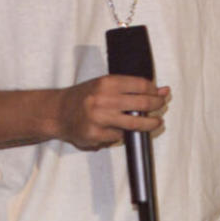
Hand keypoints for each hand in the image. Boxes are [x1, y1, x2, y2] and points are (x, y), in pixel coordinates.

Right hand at [55, 75, 169, 151]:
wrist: (57, 112)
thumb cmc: (83, 98)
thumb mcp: (104, 86)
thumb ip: (130, 88)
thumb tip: (162, 90)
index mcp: (106, 83)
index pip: (140, 85)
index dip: (154, 90)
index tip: (159, 93)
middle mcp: (103, 99)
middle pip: (142, 104)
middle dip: (157, 105)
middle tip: (162, 106)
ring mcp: (99, 118)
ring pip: (135, 124)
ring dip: (150, 124)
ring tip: (156, 123)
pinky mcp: (95, 135)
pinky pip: (119, 137)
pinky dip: (124, 135)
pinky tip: (123, 131)